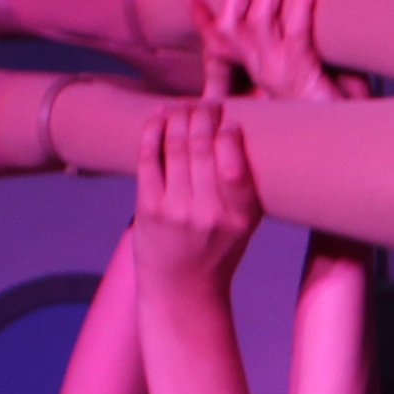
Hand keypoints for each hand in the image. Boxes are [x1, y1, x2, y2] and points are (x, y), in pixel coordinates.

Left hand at [130, 97, 262, 287]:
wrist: (181, 290)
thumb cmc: (217, 251)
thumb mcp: (244, 225)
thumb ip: (241, 186)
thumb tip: (232, 130)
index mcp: (240, 217)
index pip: (235, 165)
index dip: (229, 135)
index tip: (229, 119)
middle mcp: (208, 214)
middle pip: (203, 148)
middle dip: (203, 116)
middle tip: (206, 104)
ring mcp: (175, 211)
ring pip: (176, 148)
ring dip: (178, 118)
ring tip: (183, 106)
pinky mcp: (148, 209)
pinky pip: (149, 160)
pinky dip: (152, 132)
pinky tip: (159, 116)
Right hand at [202, 0, 364, 100]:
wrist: (350, 138)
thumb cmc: (340, 102)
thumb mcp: (317, 68)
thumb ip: (303, 42)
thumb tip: (309, 1)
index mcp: (258, 71)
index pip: (220, 44)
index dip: (202, 22)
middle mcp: (261, 71)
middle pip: (233, 24)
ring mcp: (277, 74)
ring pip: (258, 22)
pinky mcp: (301, 76)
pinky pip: (295, 33)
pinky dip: (300, 4)